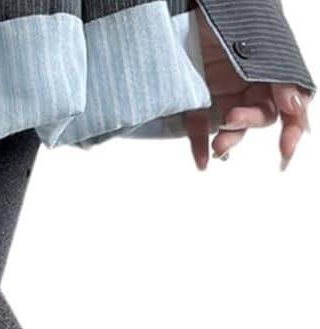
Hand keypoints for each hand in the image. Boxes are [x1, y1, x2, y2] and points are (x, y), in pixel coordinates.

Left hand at [183, 7, 311, 170]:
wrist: (182, 4)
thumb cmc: (224, 12)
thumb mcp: (257, 36)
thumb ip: (278, 69)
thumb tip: (295, 103)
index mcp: (270, 65)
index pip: (290, 101)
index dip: (293, 126)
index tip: (287, 147)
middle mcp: (249, 80)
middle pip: (260, 114)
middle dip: (249, 122)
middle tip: (233, 120)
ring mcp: (223, 91)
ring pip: (232, 125)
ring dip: (229, 139)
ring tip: (217, 147)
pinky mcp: (196, 98)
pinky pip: (200, 127)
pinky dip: (199, 146)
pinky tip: (201, 162)